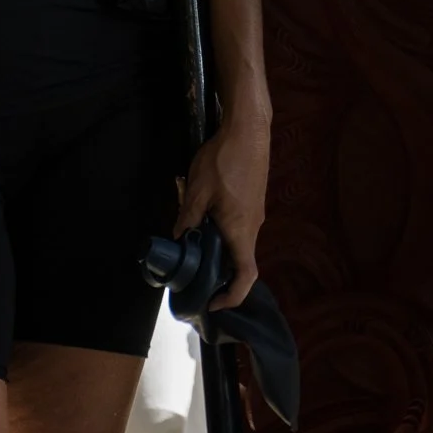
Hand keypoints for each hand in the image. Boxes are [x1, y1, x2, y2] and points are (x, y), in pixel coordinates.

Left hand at [178, 113, 269, 311]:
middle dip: (217, 273)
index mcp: (240, 230)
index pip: (246, 275)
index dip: (233, 296)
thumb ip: (187, 218)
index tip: (213, 303)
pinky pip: (239, 227)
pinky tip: (204, 215)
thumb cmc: (224, 160)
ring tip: (191, 239)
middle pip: (240, 262)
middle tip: (191, 273)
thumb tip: (177, 240)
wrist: (248, 130)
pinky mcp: (253, 201)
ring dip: (217, 249)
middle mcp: (252, 226)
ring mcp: (255, 213)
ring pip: (238, 243)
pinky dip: (222, 232)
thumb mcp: (197, 190)